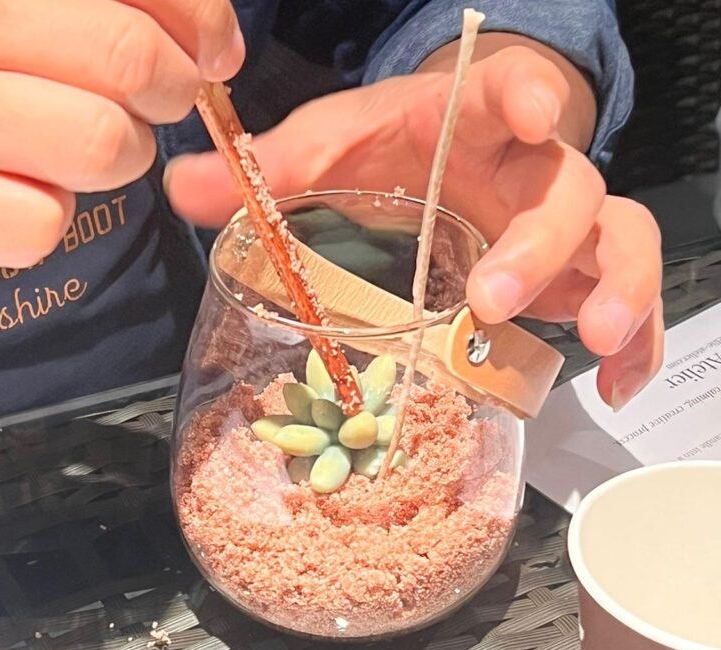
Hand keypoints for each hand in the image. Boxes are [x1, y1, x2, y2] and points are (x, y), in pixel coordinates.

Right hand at [0, 0, 243, 267]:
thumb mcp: (6, 9)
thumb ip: (106, 3)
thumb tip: (216, 42)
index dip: (197, 15)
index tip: (214, 47)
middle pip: (127, 59)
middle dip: (166, 90)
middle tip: (149, 98)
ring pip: (100, 143)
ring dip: (113, 154)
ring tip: (74, 140)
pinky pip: (38, 225)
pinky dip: (44, 216)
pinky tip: (18, 188)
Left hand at [166, 44, 662, 409]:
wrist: (442, 161)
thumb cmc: (393, 150)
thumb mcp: (334, 148)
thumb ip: (273, 168)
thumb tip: (185, 189)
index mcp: (470, 123)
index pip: (509, 93)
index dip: (527, 97)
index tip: (533, 114)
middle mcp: (529, 173)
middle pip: (571, 189)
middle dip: (542, 242)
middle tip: (494, 295)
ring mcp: (562, 230)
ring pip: (622, 241)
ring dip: (617, 290)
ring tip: (590, 342)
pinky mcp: (574, 279)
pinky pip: (628, 304)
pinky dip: (635, 344)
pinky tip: (612, 385)